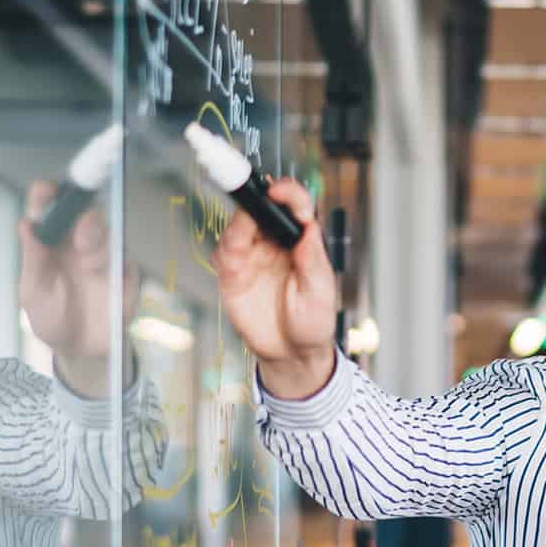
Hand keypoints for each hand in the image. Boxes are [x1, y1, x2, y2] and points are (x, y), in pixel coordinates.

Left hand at [17, 181, 138, 395]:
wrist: (80, 349)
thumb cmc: (50, 316)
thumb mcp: (33, 291)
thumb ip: (33, 259)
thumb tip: (26, 223)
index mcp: (51, 241)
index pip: (50, 207)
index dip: (48, 194)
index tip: (47, 189)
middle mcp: (78, 242)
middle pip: (85, 213)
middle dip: (84, 217)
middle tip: (81, 237)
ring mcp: (104, 256)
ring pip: (109, 232)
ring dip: (100, 243)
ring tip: (91, 266)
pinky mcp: (125, 274)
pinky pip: (128, 261)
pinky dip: (120, 267)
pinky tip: (112, 285)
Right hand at [214, 178, 337, 399]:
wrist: (292, 354)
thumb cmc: (312, 321)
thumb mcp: (320, 292)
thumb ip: (312, 260)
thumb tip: (310, 228)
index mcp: (300, 240)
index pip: (293, 206)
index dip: (288, 194)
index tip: (280, 192)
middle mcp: (274, 242)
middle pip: (261, 208)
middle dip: (255, 197)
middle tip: (255, 197)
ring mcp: (252, 256)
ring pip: (239, 226)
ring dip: (239, 223)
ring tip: (244, 230)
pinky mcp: (233, 273)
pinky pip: (225, 253)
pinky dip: (226, 247)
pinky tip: (233, 255)